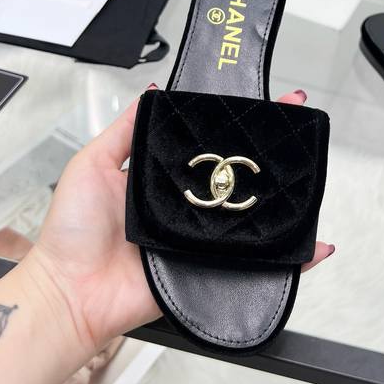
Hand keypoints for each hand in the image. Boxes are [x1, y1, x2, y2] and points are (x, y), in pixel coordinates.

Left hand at [25, 87, 334, 355]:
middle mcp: (188, 208)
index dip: (239, 126)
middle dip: (270, 161)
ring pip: (252, 220)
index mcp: (165, 179)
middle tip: (300, 139)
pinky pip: (254, 267)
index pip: (211, 146)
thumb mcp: (93, 163)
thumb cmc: (74, 230)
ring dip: (284, 206)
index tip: (271, 103)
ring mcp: (200, 240)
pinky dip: (288, 261)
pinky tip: (313, 247)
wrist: (70, 292)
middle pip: (237, 181)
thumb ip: (126, 129)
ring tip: (311, 181)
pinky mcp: (207, 273)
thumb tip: (154, 92)